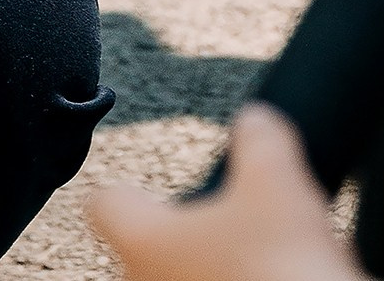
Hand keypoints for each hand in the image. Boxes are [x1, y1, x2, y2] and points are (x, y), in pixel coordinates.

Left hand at [87, 108, 354, 279]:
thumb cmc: (280, 270)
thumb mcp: (276, 180)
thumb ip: (258, 136)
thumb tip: (255, 120)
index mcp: (143, 239)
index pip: (103, 206)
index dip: (126, 191)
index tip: (139, 190)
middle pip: (142, 249)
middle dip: (177, 237)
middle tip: (216, 227)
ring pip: (170, 278)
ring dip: (198, 268)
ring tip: (244, 259)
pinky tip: (260, 279)